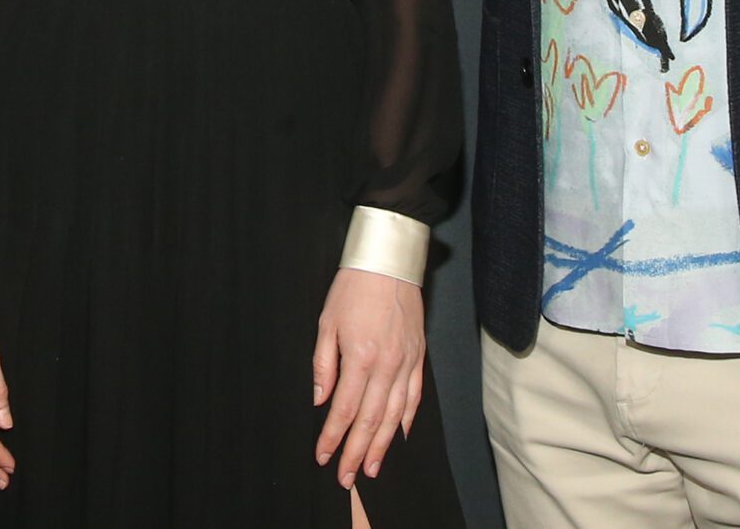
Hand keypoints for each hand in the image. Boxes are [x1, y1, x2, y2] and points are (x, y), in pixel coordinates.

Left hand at [313, 268, 424, 488]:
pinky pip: (414, 397)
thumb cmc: (353, 288)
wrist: (388, 262)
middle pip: (370, 420)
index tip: (323, 455)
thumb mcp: (326, 322)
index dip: (332, 437)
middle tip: (347, 477)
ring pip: (394, 416)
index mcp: (360, 358)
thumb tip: (320, 399)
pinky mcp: (419, 357)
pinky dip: (406, 420)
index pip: (343, 409)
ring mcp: (407, 363)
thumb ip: (323, 364)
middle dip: (356, 451)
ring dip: (381, 445)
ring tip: (371, 468)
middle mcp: (387, 366)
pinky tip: (398, 436)